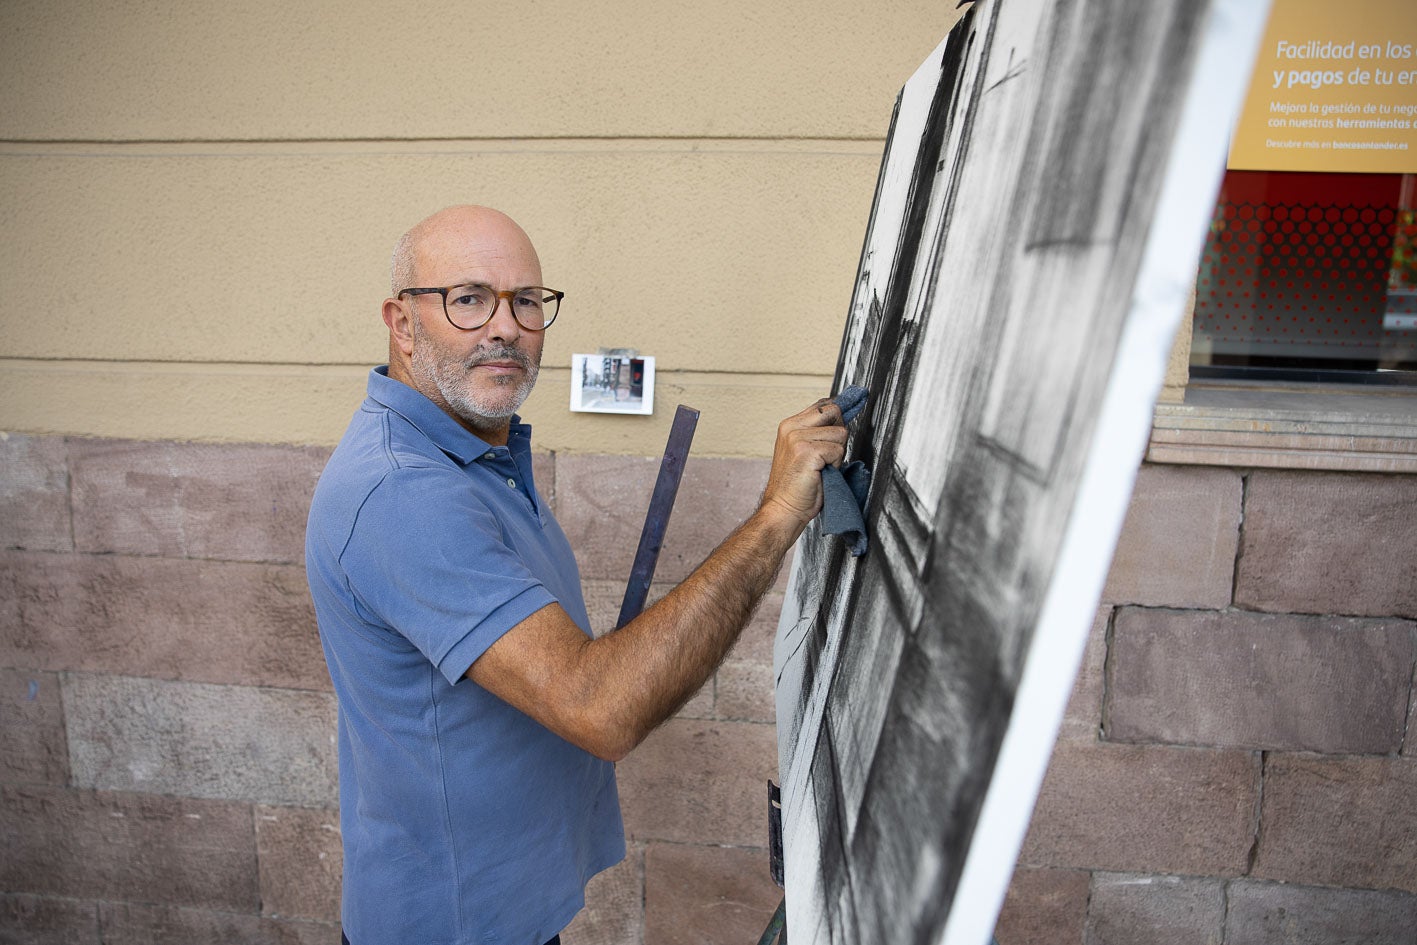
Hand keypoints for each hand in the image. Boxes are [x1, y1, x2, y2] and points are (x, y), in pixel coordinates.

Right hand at [758, 398, 848, 529]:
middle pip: (834, 412)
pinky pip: (838, 450)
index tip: (855, 403)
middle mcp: (791, 427)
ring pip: (840, 433)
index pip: (823, 405)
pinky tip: (820, 473)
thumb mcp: (805, 451)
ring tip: (820, 467)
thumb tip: (844, 413)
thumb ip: (818, 431)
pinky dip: (835, 465)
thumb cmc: (797, 486)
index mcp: (790, 425)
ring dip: (837, 454)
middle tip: (825, 456)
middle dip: (838, 434)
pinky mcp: (807, 451)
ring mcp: (797, 438)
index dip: (839, 411)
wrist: (784, 509)